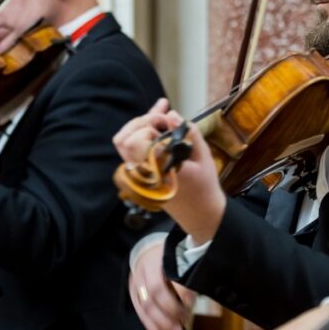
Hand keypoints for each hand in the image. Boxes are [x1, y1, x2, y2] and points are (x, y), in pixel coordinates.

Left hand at [113, 98, 225, 242]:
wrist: (200, 214)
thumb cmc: (205, 186)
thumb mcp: (204, 157)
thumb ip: (189, 133)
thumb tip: (172, 115)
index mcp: (158, 168)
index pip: (138, 139)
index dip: (151, 122)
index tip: (169, 119)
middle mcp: (143, 172)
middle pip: (124, 139)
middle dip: (143, 121)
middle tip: (165, 116)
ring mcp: (138, 175)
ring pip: (123, 144)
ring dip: (138, 126)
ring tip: (160, 115)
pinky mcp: (140, 175)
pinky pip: (131, 151)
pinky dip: (140, 135)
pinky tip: (158, 123)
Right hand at [129, 239, 195, 329]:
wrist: (149, 250)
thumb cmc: (171, 256)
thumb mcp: (182, 256)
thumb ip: (188, 273)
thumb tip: (195, 296)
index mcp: (159, 257)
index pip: (167, 276)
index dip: (179, 292)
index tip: (191, 303)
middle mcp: (144, 269)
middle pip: (154, 293)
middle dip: (169, 312)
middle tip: (183, 325)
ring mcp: (136, 282)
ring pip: (145, 306)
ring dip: (160, 324)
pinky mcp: (132, 293)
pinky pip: (140, 313)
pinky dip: (151, 327)